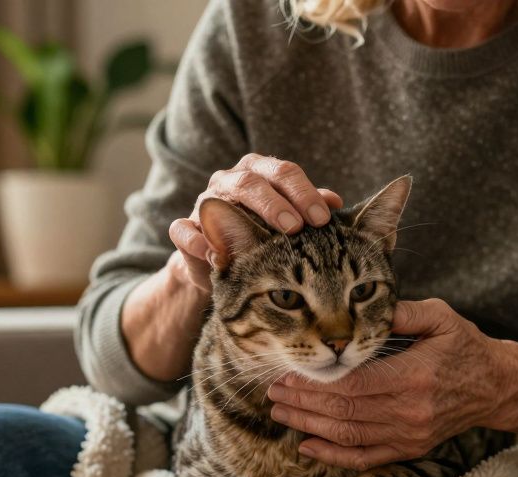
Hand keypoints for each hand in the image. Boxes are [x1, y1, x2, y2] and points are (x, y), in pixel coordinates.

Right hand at [167, 154, 342, 290]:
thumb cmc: (264, 236)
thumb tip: (335, 201)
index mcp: (260, 172)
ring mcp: (204, 203)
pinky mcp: (184, 229)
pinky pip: (182, 229)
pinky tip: (212, 253)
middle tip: (297, 227)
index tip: (323, 218)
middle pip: (251, 181)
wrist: (224, 263)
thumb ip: (308, 209)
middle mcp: (230, 181)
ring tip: (258, 242)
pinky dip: (195, 239)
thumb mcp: (290, 222)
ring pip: (217, 198)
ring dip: (239, 218)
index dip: (304, 193)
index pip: (283, 172)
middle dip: (276, 203)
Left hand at [266, 299, 504, 469]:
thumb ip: (401, 312)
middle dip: (303, 402)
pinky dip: (332, 455)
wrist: (496, 387)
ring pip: (349, 435)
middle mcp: (411, 411)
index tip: (288, 372)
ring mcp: (410, 434)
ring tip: (281, 412)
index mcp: (415, 376)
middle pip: (344, 411)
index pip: (353, 384)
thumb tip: (361, 305)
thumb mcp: (440, 317)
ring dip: (309, 425)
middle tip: (273, 391)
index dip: (315, 382)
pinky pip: (365, 458)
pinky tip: (307, 445)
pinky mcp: (410, 448)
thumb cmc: (464, 346)